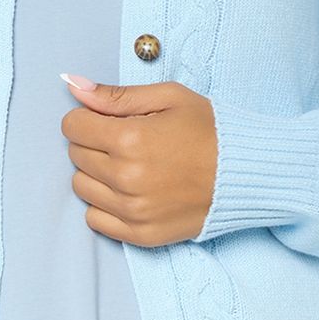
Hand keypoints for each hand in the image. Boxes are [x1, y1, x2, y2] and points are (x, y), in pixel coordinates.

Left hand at [59, 73, 217, 244]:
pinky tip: (128, 191)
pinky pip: (95, 219)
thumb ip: (116, 95)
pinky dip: (105, 204)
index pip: (72, 126)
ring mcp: (132, 210)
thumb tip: (72, 85)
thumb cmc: (210, 131)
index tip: (108, 119)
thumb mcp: (168, 98)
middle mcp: (126, 177)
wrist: (246, 174)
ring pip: (82, 187)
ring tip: (129, 165)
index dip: (88, 118)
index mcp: (130, 138)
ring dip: (97, 173)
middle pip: (76, 155)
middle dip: (94, 142)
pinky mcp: (141, 234)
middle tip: (125, 140)